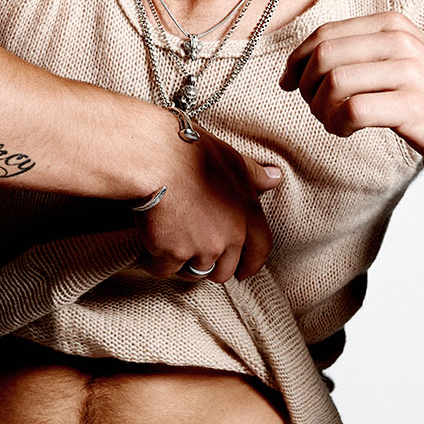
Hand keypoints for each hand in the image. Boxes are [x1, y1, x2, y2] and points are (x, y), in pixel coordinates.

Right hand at [133, 122, 281, 283]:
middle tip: (193, 253)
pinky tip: (149, 248)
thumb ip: (253, 175)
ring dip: (182, 263)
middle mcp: (230, 236)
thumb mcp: (230, 158)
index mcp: (247, 213)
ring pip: (193, 271)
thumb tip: (275, 177)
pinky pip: (164, 269)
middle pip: (224, 270)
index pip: (260, 249)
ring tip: (168, 244)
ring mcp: (202, 248)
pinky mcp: (173, 254)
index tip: (243, 272)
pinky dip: (156, 262)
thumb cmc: (192, 151)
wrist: (157, 159)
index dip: (251, 263)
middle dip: (210, 266)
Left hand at [279, 11, 423, 167]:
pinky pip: (353, 111)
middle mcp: (399, 41)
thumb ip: (361, 51)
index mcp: (391, 24)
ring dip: (321, 109)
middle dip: (306, 85)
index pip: (324, 33)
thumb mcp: (401, 58)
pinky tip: (346, 131)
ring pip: (335, 82)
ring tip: (332, 122)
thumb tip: (302, 62)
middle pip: (324, 56)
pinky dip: (338, 124)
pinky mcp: (413, 105)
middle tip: (313, 107)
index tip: (288, 82)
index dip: (297, 60)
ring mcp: (409, 71)